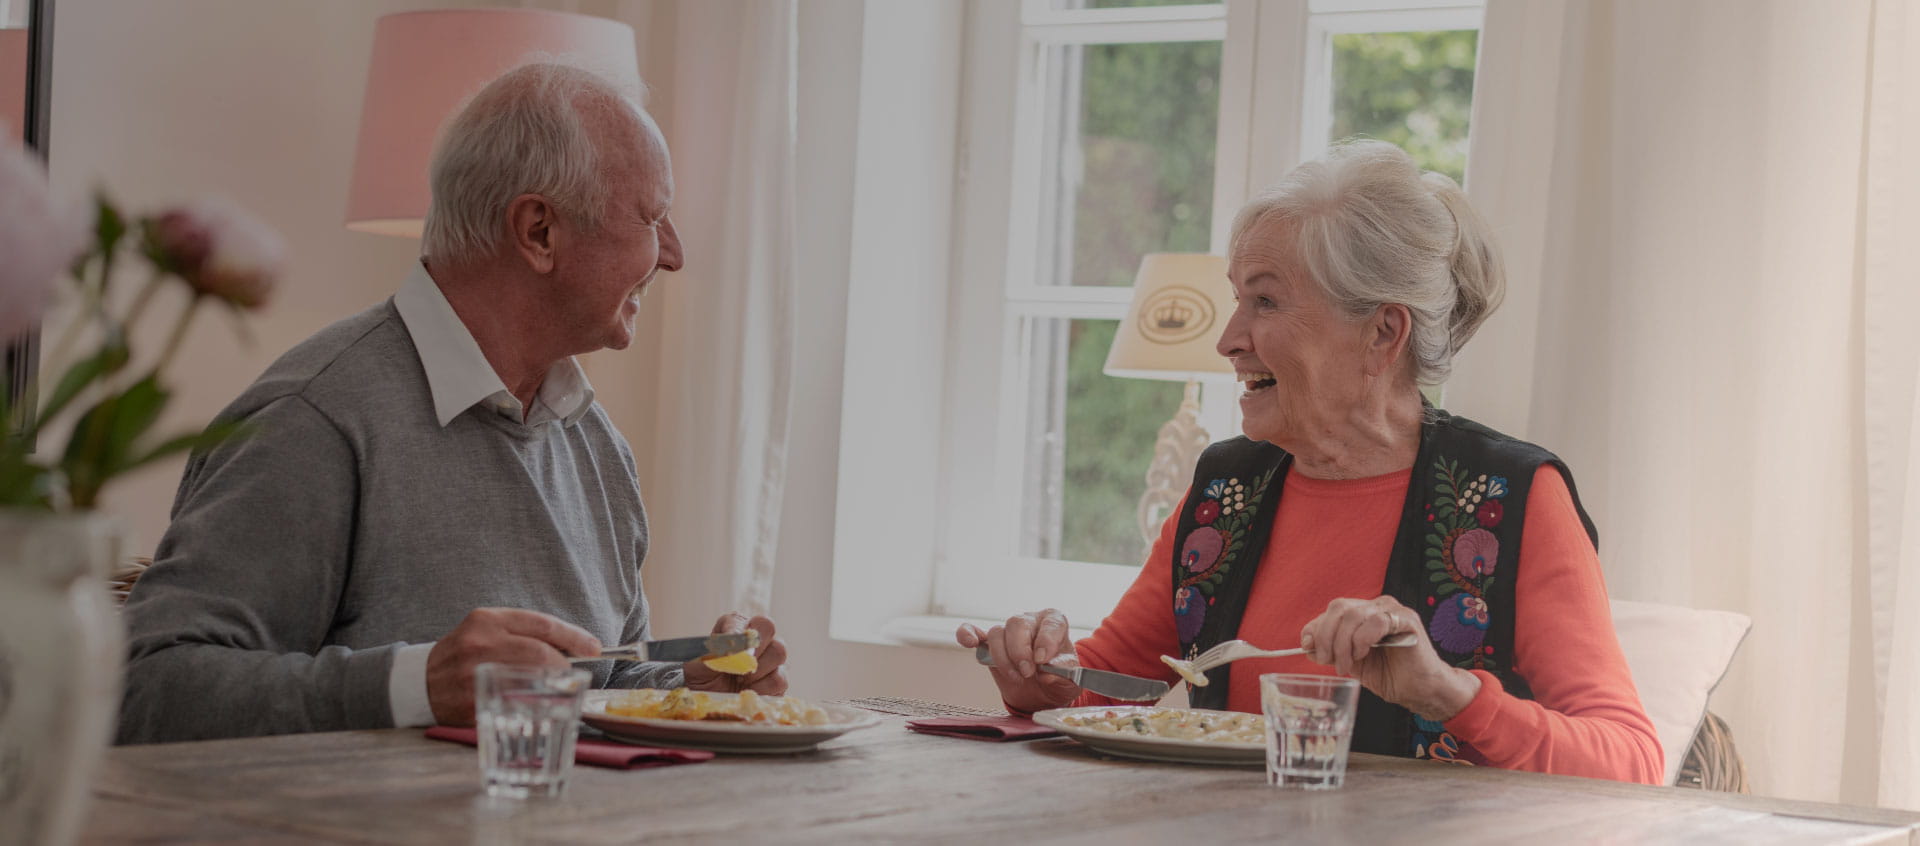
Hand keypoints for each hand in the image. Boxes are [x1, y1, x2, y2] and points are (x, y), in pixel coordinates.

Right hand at [425, 607, 601, 725]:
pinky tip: (539, 702)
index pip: (543, 624)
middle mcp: (480, 643)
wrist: (420, 681)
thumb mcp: (487, 630)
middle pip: (540, 652)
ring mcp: (475, 673)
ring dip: (553, 684)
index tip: (594, 647)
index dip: (574, 637)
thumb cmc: (464, 653)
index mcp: (487, 620)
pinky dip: (534, 702)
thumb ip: (523, 633)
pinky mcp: (472, 701)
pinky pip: (515, 702)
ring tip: (557, 685)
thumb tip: (572, 646)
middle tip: (572, 672)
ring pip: (532, 678)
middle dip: (565, 664)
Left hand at [683, 613, 788, 694]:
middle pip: (769, 627)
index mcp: (736, 626)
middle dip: (753, 648)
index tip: (727, 651)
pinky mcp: (777, 681)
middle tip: (738, 666)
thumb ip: (716, 655)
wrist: (702, 699)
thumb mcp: (699, 663)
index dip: (737, 633)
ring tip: (738, 680)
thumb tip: (735, 654)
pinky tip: (747, 690)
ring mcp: (770, 659)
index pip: (742, 619)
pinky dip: (762, 688)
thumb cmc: (699, 676)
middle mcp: (756, 638)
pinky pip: (780, 679)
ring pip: (779, 652)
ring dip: (758, 669)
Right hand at [954, 609, 1079, 714]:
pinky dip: (967, 634)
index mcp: (1054, 624)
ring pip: (997, 633)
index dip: (1045, 640)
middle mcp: (1030, 622)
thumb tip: (1048, 673)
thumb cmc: (1059, 680)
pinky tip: (969, 642)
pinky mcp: (989, 644)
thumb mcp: (1071, 681)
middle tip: (1027, 672)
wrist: (1042, 694)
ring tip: (1016, 677)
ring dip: (1003, 657)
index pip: (1050, 623)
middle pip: (1017, 624)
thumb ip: (1064, 675)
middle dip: (1020, 650)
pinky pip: (972, 631)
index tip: (1042, 660)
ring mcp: (1008, 632)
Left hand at [1298, 596, 1480, 721]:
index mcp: (1362, 613)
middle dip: (1326, 636)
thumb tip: (1307, 644)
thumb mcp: (1351, 662)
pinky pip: (1376, 621)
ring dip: (1343, 644)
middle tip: (1328, 661)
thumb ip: (1331, 650)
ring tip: (1347, 665)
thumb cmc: (1388, 675)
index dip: (1315, 627)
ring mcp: (1392, 610)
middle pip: (1339, 608)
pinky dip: (1362, 639)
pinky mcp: (1406, 619)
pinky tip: (1364, 654)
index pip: (1332, 611)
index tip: (1307, 647)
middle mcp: (1376, 606)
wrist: (1419, 691)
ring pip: (1354, 615)